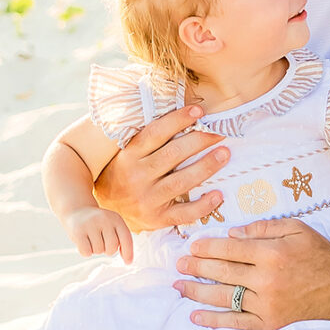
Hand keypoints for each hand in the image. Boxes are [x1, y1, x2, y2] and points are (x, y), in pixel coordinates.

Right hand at [65, 205, 134, 261]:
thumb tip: (128, 260)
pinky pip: (86, 252)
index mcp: (116, 219)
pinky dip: (86, 252)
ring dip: (95, 250)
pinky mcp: (78, 231)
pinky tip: (84, 242)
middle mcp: (104, 219)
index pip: (126, 238)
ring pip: (99, 251)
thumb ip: (121, 239)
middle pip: (112, 248)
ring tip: (91, 239)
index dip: (128, 252)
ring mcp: (91, 224)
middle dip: (107, 250)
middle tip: (101, 242)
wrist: (77, 211)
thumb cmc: (98, 223)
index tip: (128, 262)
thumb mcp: (112, 225)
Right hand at [94, 104, 228, 232]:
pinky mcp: (156, 219)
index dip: (178, 120)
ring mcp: (147, 200)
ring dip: (206, 167)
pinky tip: (218, 194)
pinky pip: (183, 214)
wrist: (105, 213)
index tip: (199, 110)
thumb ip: (149, 140)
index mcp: (129, 156)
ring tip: (224, 154)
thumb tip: (183, 115)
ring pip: (181, 181)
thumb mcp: (126, 155)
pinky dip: (203, 205)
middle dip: (199, 141)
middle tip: (220, 132)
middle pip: (172, 155)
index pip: (155, 133)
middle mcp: (137, 177)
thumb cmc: (122, 175)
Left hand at [176, 219, 329, 329]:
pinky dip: (214, 320)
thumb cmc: (321, 255)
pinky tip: (196, 316)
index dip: (208, 247)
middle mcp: (265, 280)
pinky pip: (236, 323)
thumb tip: (233, 234)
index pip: (230, 249)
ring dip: (198, 292)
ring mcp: (266, 304)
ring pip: (224, 298)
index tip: (192, 246)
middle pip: (223, 273)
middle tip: (178, 264)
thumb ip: (264, 228)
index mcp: (272, 253)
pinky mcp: (269, 324)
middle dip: (197, 268)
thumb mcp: (298, 229)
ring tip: (180, 286)